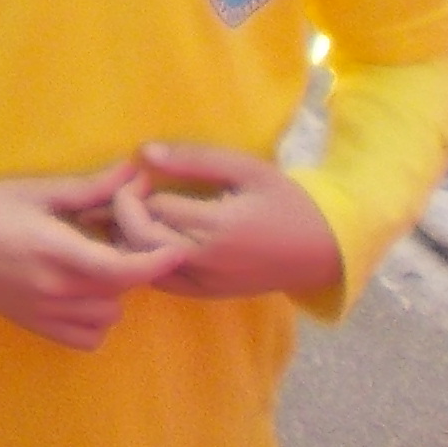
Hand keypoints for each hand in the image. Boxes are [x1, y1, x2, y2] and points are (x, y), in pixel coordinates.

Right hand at [0, 165, 191, 349]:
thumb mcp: (37, 190)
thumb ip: (90, 188)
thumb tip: (137, 174)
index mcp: (56, 250)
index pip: (123, 268)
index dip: (156, 260)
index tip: (175, 247)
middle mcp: (56, 289)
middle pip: (121, 287)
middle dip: (130, 262)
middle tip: (115, 237)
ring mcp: (47, 314)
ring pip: (110, 314)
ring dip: (114, 290)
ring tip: (94, 264)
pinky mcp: (40, 328)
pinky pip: (90, 336)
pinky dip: (96, 318)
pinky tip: (81, 292)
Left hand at [116, 146, 343, 300]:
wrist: (324, 249)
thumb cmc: (286, 201)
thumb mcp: (246, 169)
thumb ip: (194, 161)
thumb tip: (145, 152)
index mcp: (216, 229)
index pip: (151, 211)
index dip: (137, 187)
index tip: (144, 172)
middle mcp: (206, 263)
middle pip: (139, 241)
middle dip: (124, 212)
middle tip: (136, 190)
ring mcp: (205, 284)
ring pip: (143, 264)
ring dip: (130, 237)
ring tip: (138, 210)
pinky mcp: (207, 294)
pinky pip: (161, 280)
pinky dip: (146, 257)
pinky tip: (152, 235)